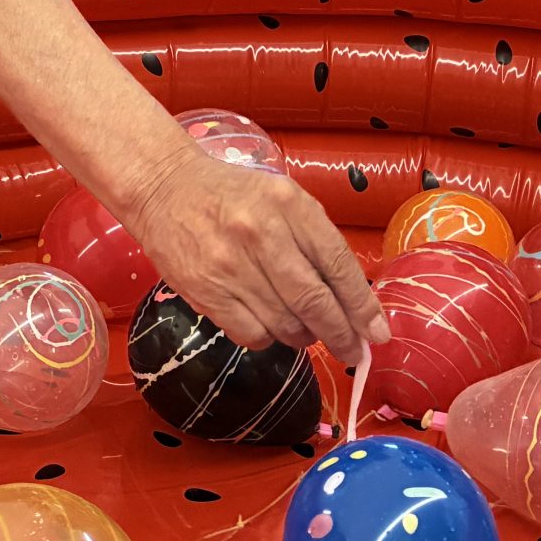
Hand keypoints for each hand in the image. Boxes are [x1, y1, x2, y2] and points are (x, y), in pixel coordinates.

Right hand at [124, 151, 387, 365]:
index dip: (362, 306)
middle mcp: (261, 235)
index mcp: (289, 206)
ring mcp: (231, 267)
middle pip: (315, 303)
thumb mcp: (282, 198)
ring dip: (304, 337)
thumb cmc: (232, 195)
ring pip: (286, 325)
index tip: (376, 332)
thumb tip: (351, 298)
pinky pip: (253, 335)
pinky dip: (269, 338)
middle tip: (353, 351)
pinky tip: (270, 324)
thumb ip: (316, 240)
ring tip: (306, 331)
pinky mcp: (206, 293)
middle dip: (342, 335)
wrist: (164, 188)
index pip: (338, 266)